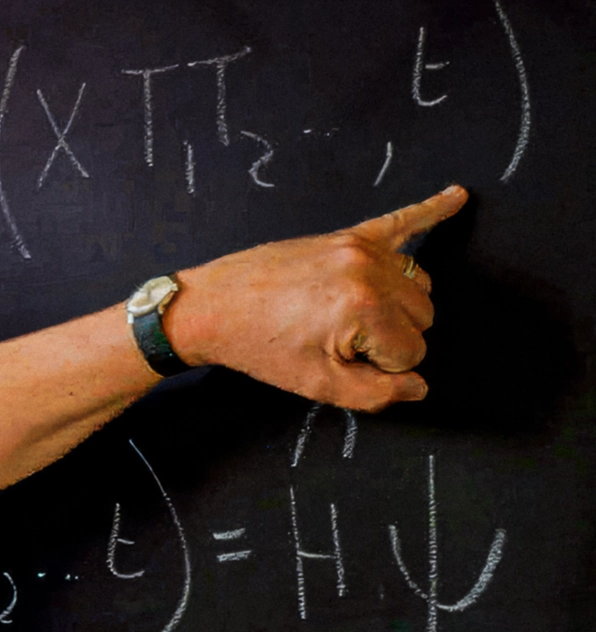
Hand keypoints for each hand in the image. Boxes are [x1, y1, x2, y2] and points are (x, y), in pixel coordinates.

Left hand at [169, 185, 467, 410]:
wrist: (213, 307)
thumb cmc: (260, 347)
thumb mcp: (316, 384)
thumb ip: (376, 394)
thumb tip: (419, 387)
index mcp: (365, 308)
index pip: (413, 351)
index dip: (382, 366)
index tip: (341, 360)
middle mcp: (371, 270)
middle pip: (422, 316)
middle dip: (389, 338)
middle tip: (337, 341)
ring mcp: (361, 247)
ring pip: (418, 285)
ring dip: (396, 306)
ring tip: (346, 315)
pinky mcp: (348, 235)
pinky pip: (402, 219)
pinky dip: (432, 208)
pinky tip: (459, 196)